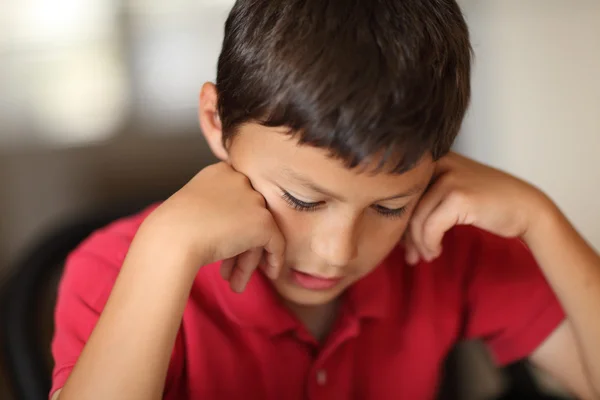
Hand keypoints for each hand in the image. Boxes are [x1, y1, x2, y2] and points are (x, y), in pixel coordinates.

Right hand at [142, 162, 285, 292]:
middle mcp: (241, 180)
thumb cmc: (173, 229)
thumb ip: (217, 209)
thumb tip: (235, 231)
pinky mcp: (263, 221)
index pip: (236, 200)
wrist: (171, 239)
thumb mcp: (193, 208)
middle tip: (226, 272)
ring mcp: (253, 199)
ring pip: (259, 233)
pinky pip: (276, 243)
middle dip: (239, 247)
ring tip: (235, 284)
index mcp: (221, 172)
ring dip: (247, 259)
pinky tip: (270, 274)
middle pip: (247, 218)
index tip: (222, 249)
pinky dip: (274, 260)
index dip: (231, 228)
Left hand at [404, 152, 548, 264]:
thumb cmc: (487, 204)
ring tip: (426, 256)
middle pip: (405, 206)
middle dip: (405, 235)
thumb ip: (425, 199)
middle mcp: (438, 163)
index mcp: (433, 159)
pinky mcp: (459, 196)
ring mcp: (449, 178)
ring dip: (419, 244)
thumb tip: (391, 222)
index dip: (399, 220)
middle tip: (410, 256)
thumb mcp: (451, 192)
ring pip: (416, 219)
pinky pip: (430, 228)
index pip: (402, 192)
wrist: (527, 208)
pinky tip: (436, 251)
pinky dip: (430, 244)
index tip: (404, 243)